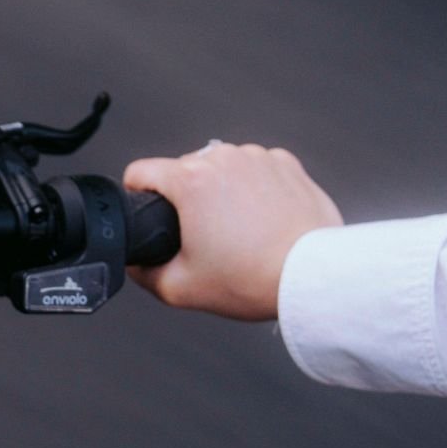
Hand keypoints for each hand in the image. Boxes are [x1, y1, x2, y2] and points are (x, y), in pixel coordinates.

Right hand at [123, 142, 342, 320]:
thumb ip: (143, 272)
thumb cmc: (254, 278)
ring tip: (237, 231)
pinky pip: (254, 171)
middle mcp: (223, 159)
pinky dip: (252, 191)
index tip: (146, 211)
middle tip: (203, 237)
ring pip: (220, 170)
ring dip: (220, 192)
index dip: (135, 195)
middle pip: (182, 171)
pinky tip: (261, 221)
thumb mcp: (179, 289)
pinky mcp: (286, 165)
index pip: (140, 172)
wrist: (311, 278)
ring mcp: (258, 158)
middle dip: (185, 200)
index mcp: (191, 180)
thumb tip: (136, 262)